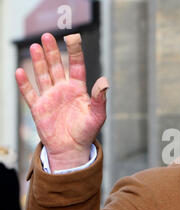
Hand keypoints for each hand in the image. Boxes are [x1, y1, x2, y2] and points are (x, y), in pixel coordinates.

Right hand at [15, 33, 108, 170]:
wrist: (72, 149)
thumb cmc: (86, 133)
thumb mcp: (97, 116)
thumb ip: (100, 99)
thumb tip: (104, 82)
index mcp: (78, 90)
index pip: (76, 66)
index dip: (74, 52)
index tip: (73, 37)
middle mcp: (63, 90)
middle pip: (57, 67)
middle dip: (52, 52)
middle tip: (48, 36)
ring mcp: (50, 97)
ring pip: (43, 75)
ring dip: (38, 62)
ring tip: (36, 46)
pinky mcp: (38, 108)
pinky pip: (29, 93)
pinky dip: (24, 83)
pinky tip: (20, 71)